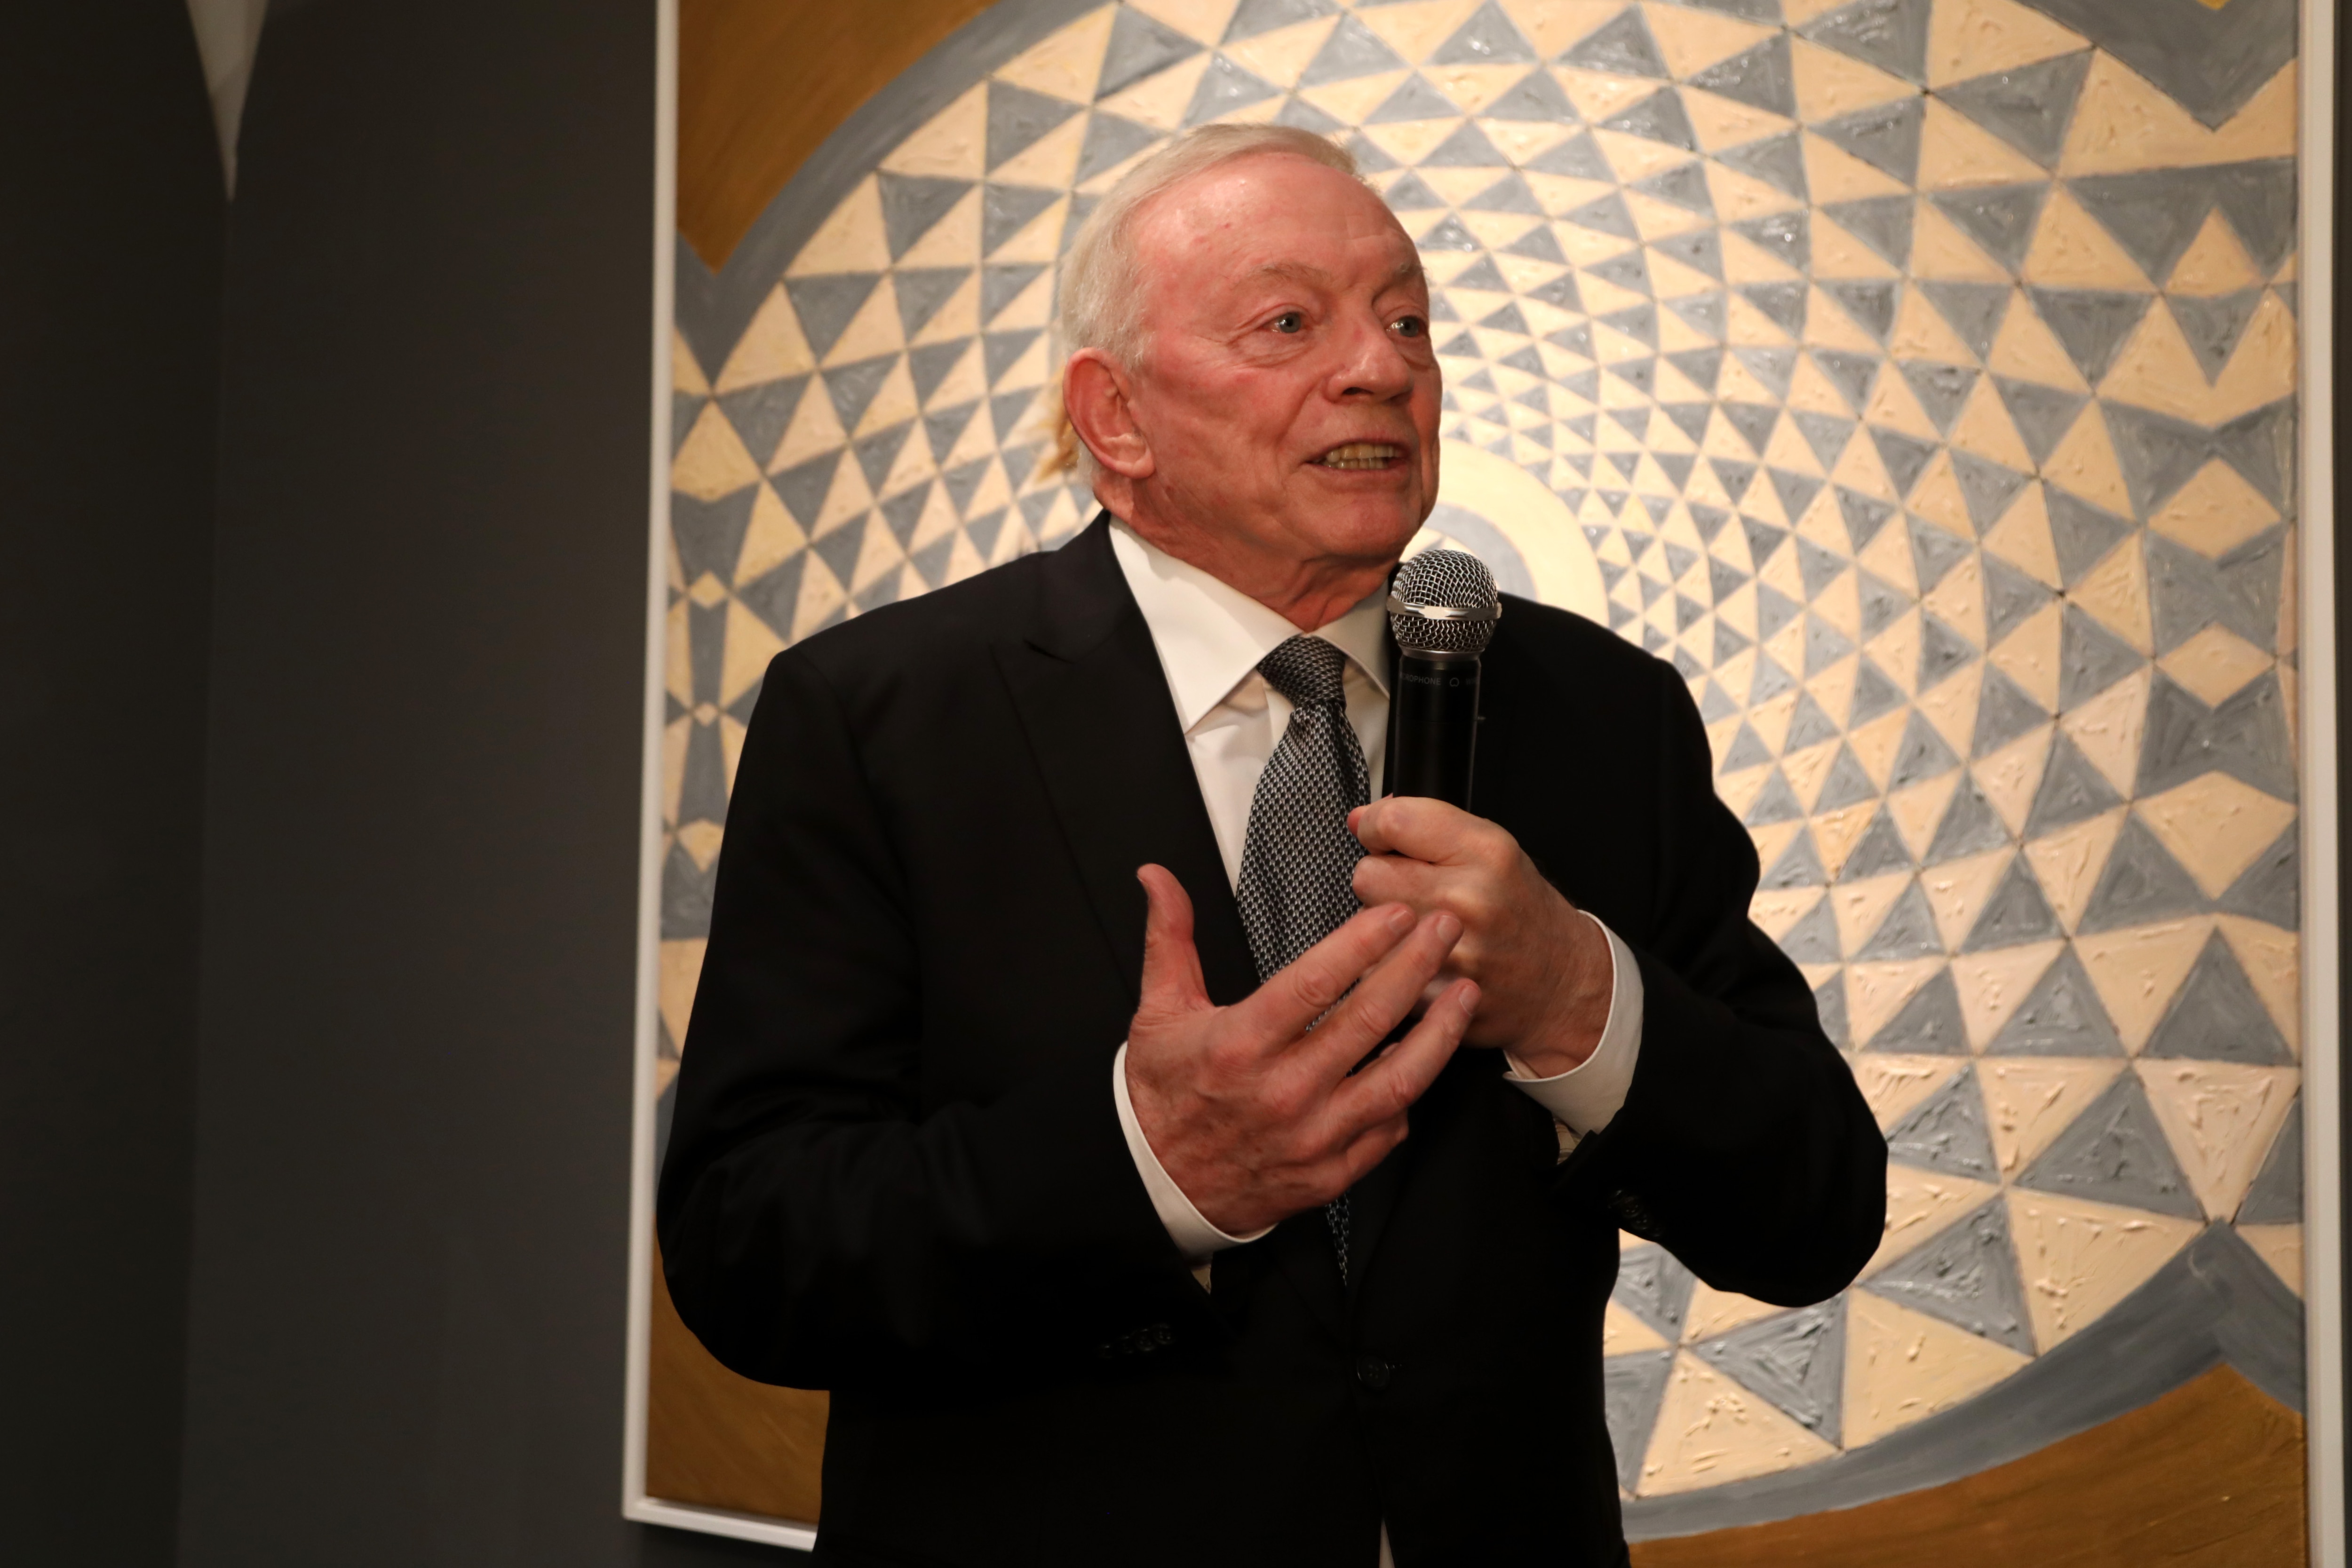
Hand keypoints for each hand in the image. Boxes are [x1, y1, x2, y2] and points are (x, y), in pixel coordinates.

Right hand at [1122, 864, 1478, 1236]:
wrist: (1161, 1184)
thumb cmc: (1166, 1093)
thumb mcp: (1158, 1011)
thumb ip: (1170, 937)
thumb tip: (1157, 876)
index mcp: (1240, 1045)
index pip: (1316, 982)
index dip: (1364, 943)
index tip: (1399, 913)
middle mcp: (1283, 1092)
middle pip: (1369, 1020)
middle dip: (1417, 966)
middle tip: (1447, 929)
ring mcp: (1313, 1137)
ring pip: (1398, 1079)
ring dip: (1439, 1031)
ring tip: (1466, 991)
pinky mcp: (1331, 1173)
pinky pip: (1388, 1129)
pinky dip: (1412, 1091)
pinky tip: (1428, 1057)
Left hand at [1347, 797, 1611, 1077]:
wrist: (1560, 981)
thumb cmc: (1522, 910)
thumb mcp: (1491, 848)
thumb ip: (1424, 823)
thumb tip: (1360, 818)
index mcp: (1486, 852)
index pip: (1393, 821)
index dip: (1376, 826)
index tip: (1381, 835)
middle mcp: (1469, 900)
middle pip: (1368, 873)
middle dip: (1381, 877)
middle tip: (1413, 887)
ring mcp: (1451, 952)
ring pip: (1365, 923)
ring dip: (1381, 923)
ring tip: (1420, 923)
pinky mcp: (1434, 994)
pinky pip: (1374, 968)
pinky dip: (1387, 963)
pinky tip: (1420, 958)